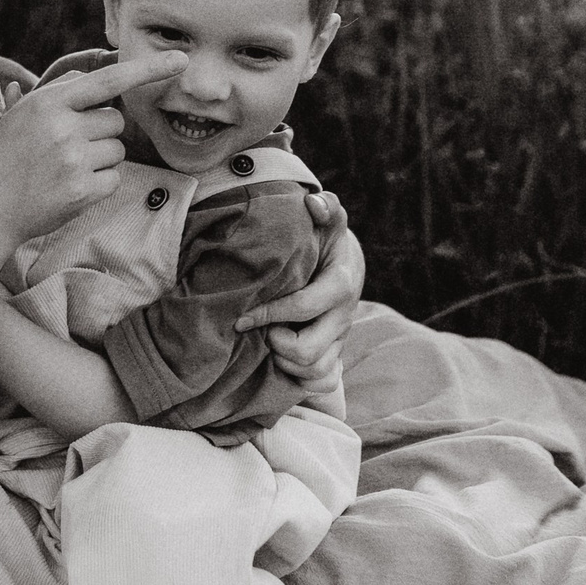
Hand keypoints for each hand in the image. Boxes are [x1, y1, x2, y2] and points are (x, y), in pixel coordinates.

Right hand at [0, 51, 184, 248]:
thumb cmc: (4, 157)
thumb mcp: (21, 113)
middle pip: (116, 120)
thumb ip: (59, 92)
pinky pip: (114, 179)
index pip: (108, 80)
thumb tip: (93, 75)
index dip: (147, 70)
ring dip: (100, 159)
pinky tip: (70, 188)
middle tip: (67, 147)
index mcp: (49, 103)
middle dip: (101, 132)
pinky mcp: (82, 191)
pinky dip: (99, 185)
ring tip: (63, 169)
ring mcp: (73, 161)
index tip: (180, 61)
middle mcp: (63, 128)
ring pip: (117, 150)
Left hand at [240, 206, 366, 384]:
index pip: (304, 307)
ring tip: (268, 344)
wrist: (344, 261)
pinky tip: (283, 362)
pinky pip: (325, 382)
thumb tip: (312, 203)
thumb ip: (324, 206)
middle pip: (309, 350)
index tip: (241, 316)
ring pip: (316, 372)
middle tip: (259, 331)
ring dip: (285, 364)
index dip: (269, 314)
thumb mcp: (328, 217)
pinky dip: (302, 380)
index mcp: (341, 283)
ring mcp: (341, 338)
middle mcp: (344, 316)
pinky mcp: (337, 353)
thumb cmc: (324, 237)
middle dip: (276, 344)